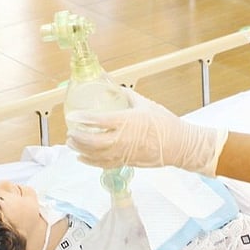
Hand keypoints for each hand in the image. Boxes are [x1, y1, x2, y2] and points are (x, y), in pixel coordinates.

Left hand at [66, 89, 228, 176]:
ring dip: (81, 150)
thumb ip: (126, 95)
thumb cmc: (164, 123)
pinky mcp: (126, 162)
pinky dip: (91, 161)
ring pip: (96, 155)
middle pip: (93, 141)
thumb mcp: (145, 104)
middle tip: (69, 132)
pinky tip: (82, 157)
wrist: (179, 145)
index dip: (83, 119)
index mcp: (127, 121)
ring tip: (71, 143)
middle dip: (78, 137)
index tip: (72, 116)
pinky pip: (104, 164)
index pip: (99, 121)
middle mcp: (122, 139)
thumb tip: (113, 85)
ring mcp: (124, 153)